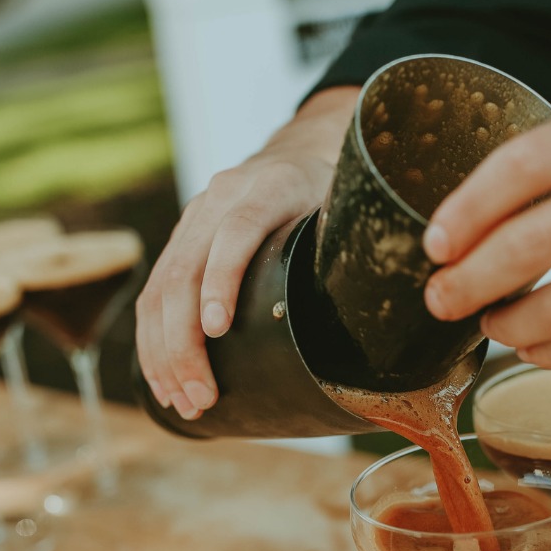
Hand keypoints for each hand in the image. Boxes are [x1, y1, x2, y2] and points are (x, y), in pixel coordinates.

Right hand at [136, 86, 357, 418]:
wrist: (301, 149)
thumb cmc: (336, 194)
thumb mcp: (351, 208)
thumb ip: (361, 249)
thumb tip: (396, 318)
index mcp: (272, 185)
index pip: (238, 231)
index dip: (223, 280)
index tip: (218, 329)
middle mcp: (222, 197)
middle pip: (186, 269)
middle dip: (186, 342)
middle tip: (202, 395)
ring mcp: (195, 218)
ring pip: (161, 288)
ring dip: (165, 353)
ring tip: (185, 401)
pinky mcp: (181, 241)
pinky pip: (154, 295)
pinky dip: (154, 342)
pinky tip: (164, 381)